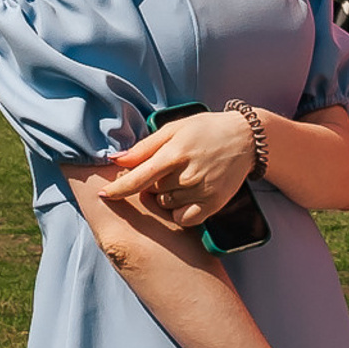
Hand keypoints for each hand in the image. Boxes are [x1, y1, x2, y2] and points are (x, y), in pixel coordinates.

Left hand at [101, 112, 256, 234]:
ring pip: (166, 204)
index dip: (118, 189)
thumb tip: (115, 160)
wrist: (246, 138)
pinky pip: (184, 218)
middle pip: (152, 191)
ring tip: (184, 176)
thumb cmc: (206, 130)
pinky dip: (180, 210)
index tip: (103, 195)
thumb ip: (144, 147)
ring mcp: (202, 191)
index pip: (139, 177)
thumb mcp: (174, 129)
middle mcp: (188, 175)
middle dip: (153, 182)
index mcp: (175, 153)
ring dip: (167, 195)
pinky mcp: (214, 204)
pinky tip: (188, 195)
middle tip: (170, 167)